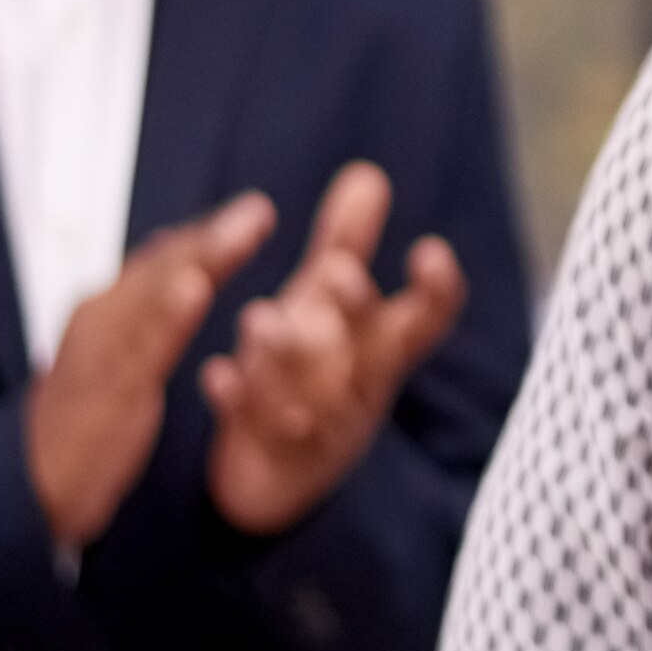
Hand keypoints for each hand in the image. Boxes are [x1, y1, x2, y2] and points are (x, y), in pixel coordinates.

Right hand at [29, 193, 277, 551]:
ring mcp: (102, 350)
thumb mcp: (120, 355)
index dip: (208, 234)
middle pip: (163, 268)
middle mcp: (101, 317)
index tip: (252, 212)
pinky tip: (194, 290)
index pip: (164, 262)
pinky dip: (167, 315)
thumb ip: (148, 307)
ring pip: (155, 295)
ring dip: (199, 260)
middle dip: (212, 236)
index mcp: (108, 309)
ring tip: (238, 234)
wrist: (34, 479)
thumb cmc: (81, 417)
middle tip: (257, 211)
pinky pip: (141, 346)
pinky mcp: (105, 387)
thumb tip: (175, 253)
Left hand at [203, 162, 472, 536]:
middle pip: (368, 351)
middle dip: (353, 311)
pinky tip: (218, 377)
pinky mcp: (273, 456)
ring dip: (287, 357)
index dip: (434, 291)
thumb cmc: (312, 374)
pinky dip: (239, 403)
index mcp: (380, 349)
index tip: (429, 251)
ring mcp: (320, 426)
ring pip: (312, 394)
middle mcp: (358, 388)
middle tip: (335, 272)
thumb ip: (348, 244)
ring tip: (259, 319)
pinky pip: (257, 428)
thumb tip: (367, 174)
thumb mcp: (329, 308)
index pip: (424, 321)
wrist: (281, 476)